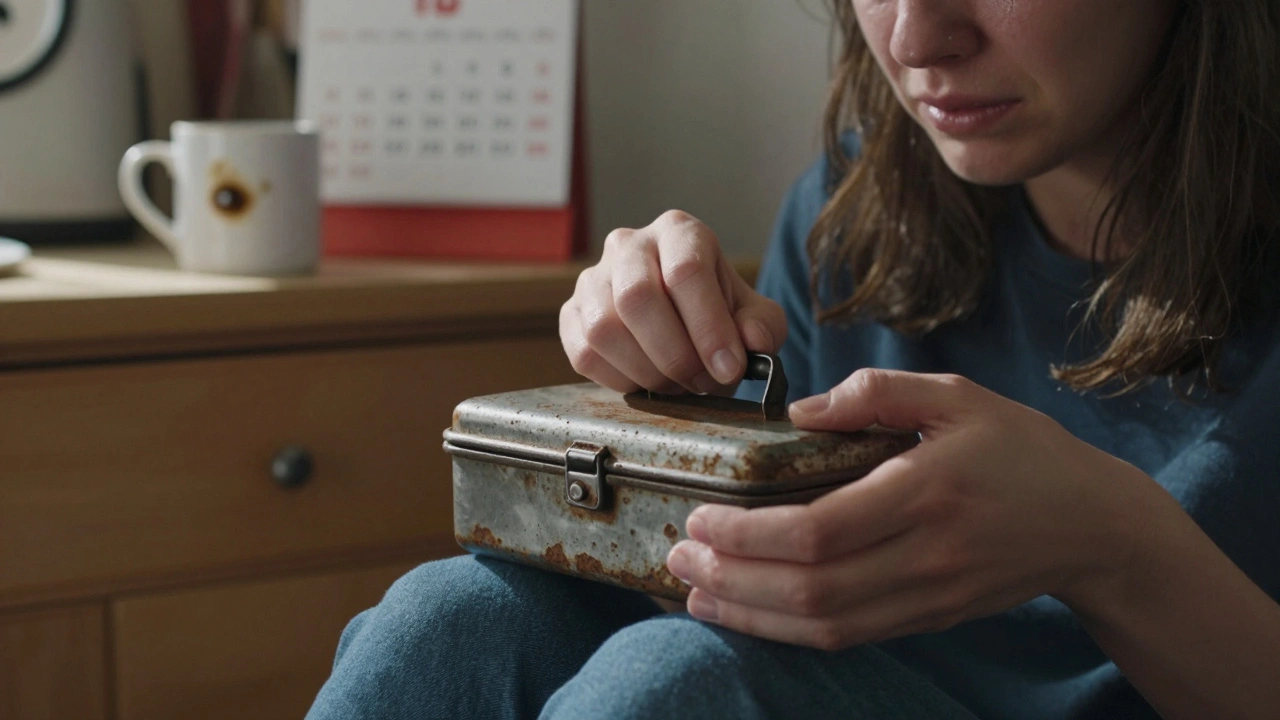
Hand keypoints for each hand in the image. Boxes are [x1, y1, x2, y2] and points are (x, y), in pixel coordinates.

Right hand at [560, 210, 786, 394]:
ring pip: (604, 328)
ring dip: (647, 371)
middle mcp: (629, 245)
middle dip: (675, 355)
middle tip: (702, 383)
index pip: (686, 271)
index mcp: (678, 232)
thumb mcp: (753, 314)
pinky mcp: (570, 314)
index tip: (729, 368)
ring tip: (678, 385)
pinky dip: (620, 379)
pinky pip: (583, 352)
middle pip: (637, 297)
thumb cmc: (717, 311)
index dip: (708, 327)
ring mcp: (592, 278)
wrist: (680, 318)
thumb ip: (763, 326)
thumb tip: (752, 341)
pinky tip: (647, 382)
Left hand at [664, 369, 1167, 649]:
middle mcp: (926, 555)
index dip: (751, 533)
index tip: (703, 517)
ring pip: (823, 625)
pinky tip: (748, 611)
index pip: (821, 530)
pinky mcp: (928, 619)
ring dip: (750, 613)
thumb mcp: (958, 396)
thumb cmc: (1022, 450)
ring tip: (694, 591)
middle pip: (811, 588)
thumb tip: (802, 410)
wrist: (1091, 526)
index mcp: (928, 491)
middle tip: (679, 555)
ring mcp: (929, 596)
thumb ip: (878, 394)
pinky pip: (847, 636)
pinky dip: (788, 630)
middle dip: (733, 578)